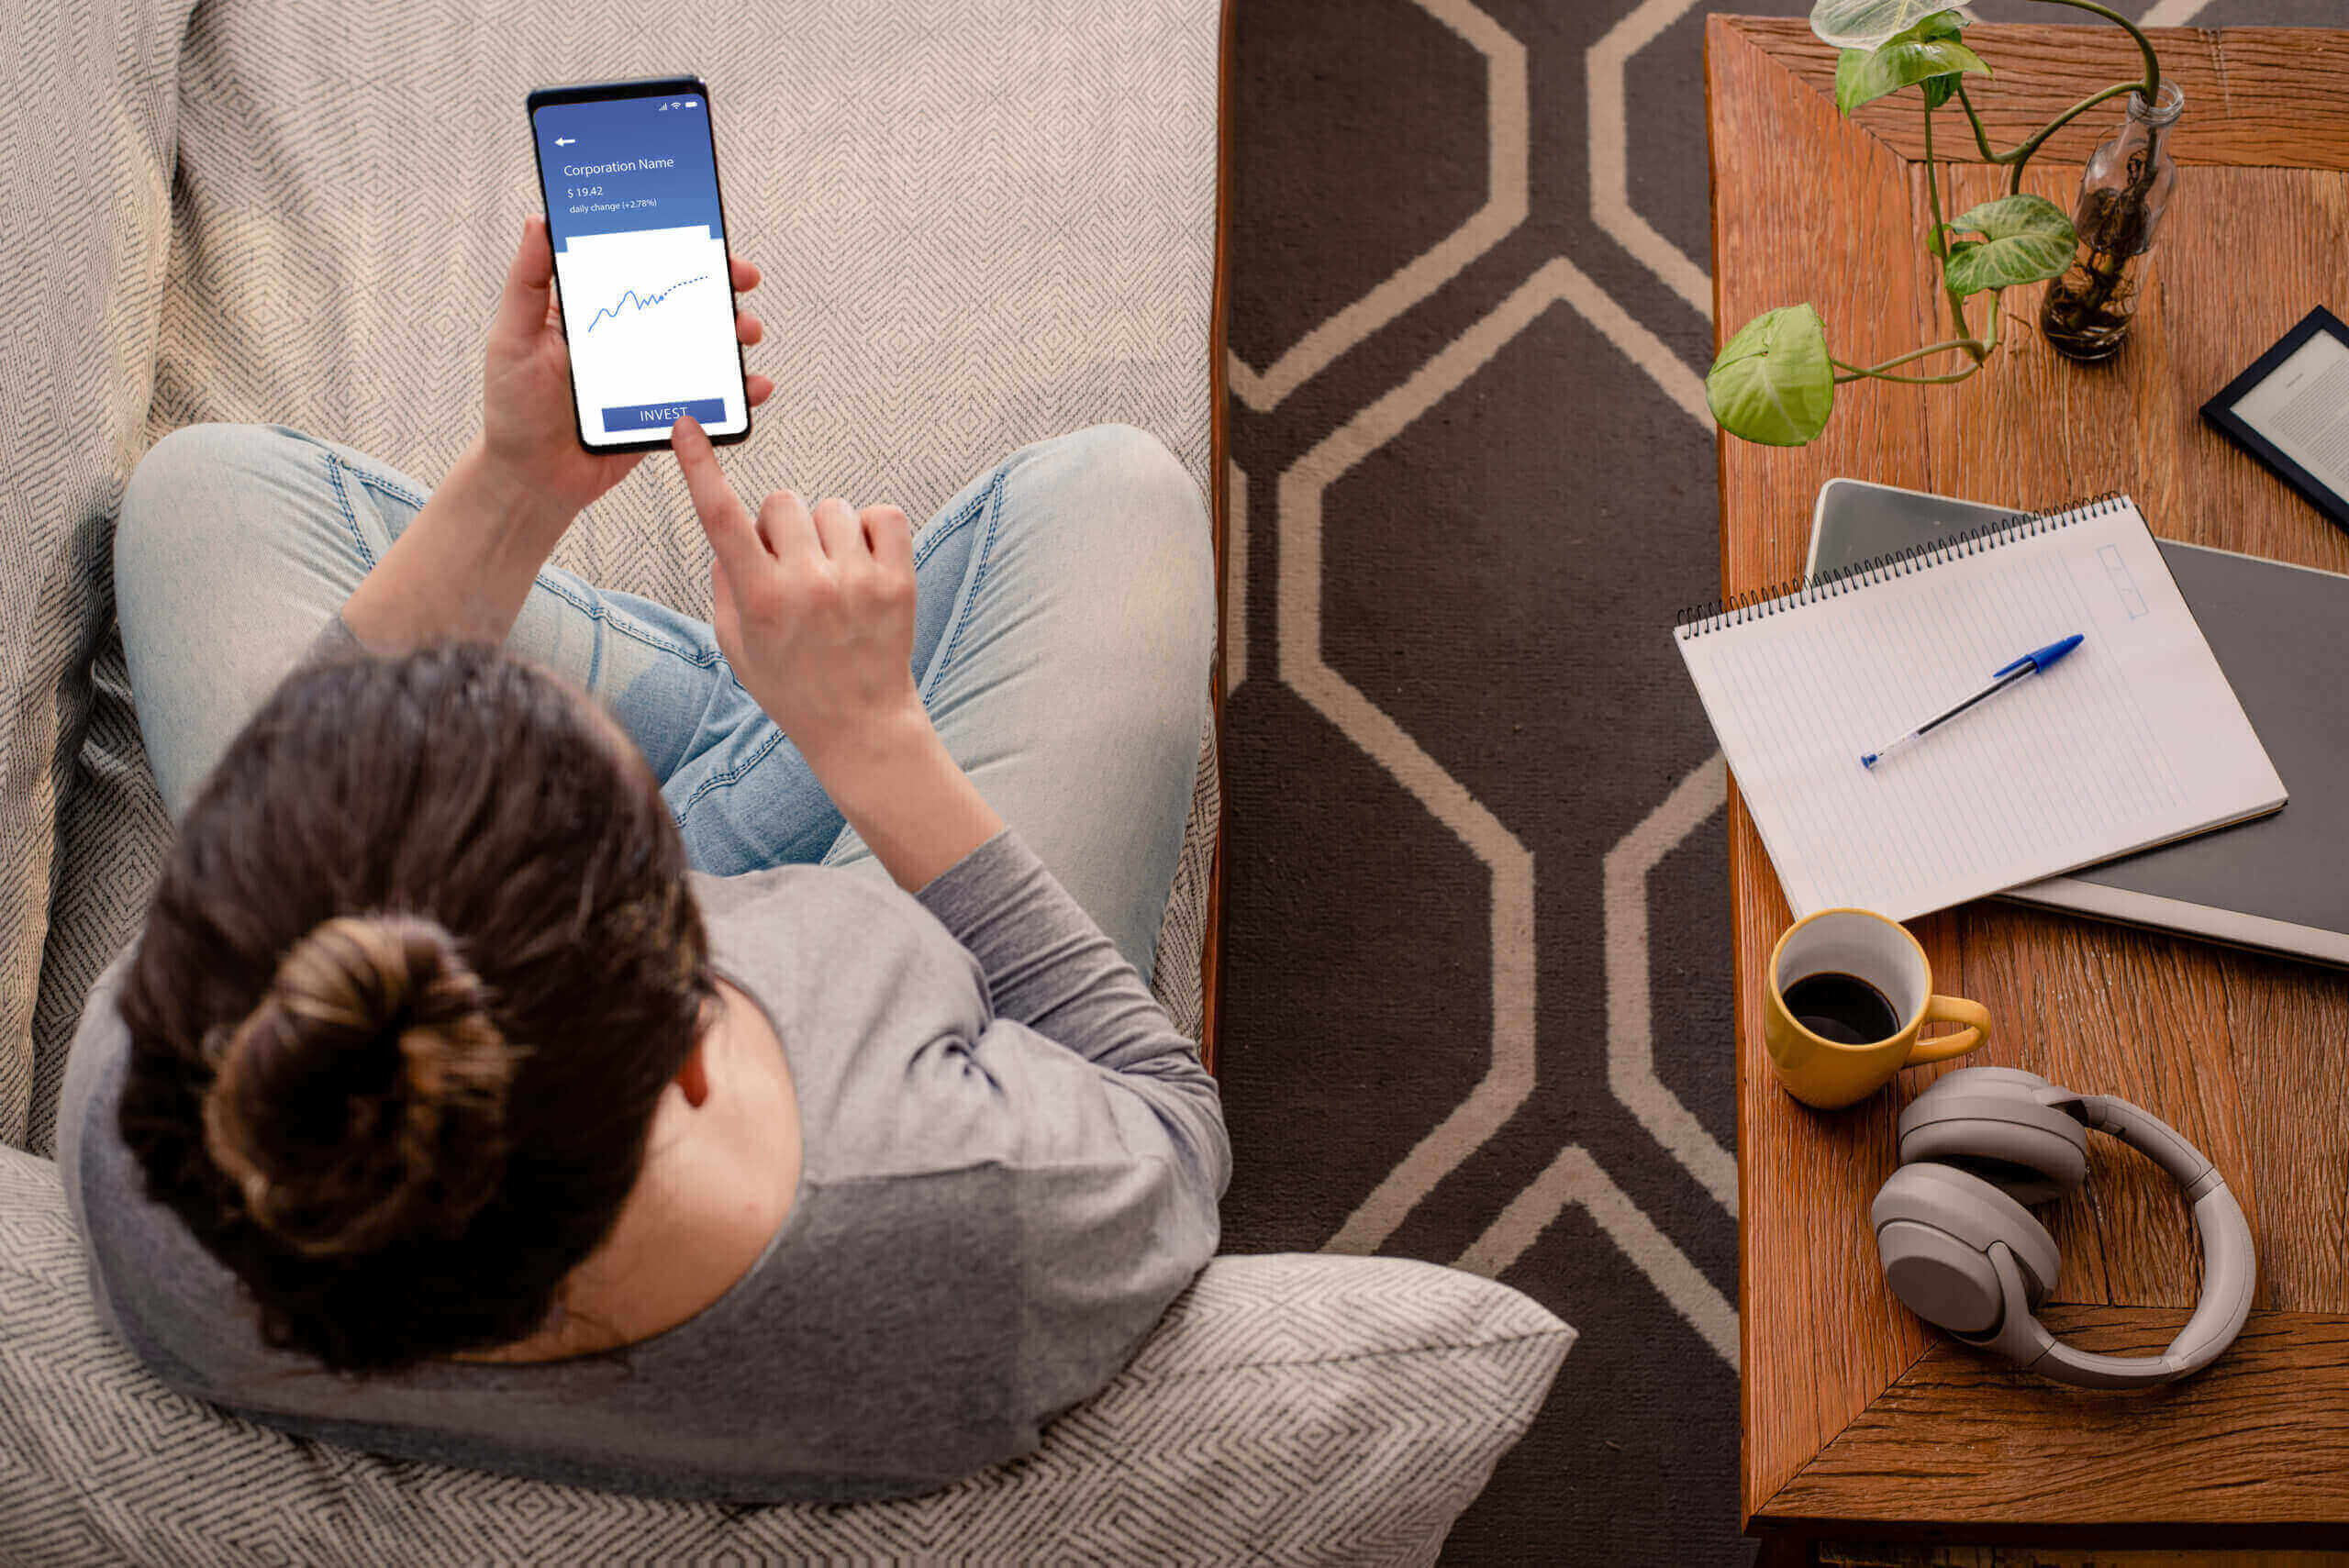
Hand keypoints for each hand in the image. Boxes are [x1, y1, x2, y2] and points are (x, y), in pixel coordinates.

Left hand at [475, 215, 776, 521]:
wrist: (533, 478)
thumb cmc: (514, 405)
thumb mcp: (514, 336)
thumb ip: (527, 282)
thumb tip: (538, 222)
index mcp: (596, 311)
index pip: (642, 267)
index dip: (677, 248)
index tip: (706, 238)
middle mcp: (630, 337)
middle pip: (684, 302)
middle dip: (722, 286)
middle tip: (744, 280)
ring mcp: (652, 375)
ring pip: (704, 346)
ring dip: (735, 333)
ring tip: (746, 332)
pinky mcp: (667, 412)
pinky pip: (710, 398)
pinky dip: (739, 393)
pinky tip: (754, 387)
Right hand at [671, 415, 923, 770]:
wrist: (861, 725)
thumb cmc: (791, 685)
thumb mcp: (735, 644)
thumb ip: (724, 582)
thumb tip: (731, 533)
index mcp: (760, 598)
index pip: (721, 517)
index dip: (699, 466)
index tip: (687, 425)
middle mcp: (808, 584)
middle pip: (782, 501)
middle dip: (780, 527)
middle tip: (792, 570)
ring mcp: (858, 581)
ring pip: (831, 507)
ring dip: (825, 532)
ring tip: (831, 576)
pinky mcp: (899, 581)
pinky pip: (882, 514)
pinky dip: (870, 529)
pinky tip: (862, 562)